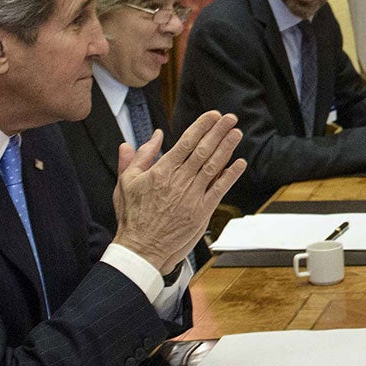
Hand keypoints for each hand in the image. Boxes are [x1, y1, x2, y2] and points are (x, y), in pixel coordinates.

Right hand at [113, 110, 245, 270]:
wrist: (140, 249)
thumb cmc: (132, 217)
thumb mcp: (126, 182)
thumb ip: (139, 157)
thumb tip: (152, 136)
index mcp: (161, 172)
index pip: (186, 143)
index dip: (202, 127)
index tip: (213, 116)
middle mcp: (178, 181)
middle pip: (203, 151)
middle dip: (218, 132)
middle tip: (230, 118)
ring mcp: (191, 196)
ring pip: (213, 166)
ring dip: (227, 148)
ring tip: (236, 133)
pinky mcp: (201, 212)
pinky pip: (219, 189)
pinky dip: (230, 175)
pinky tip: (239, 163)